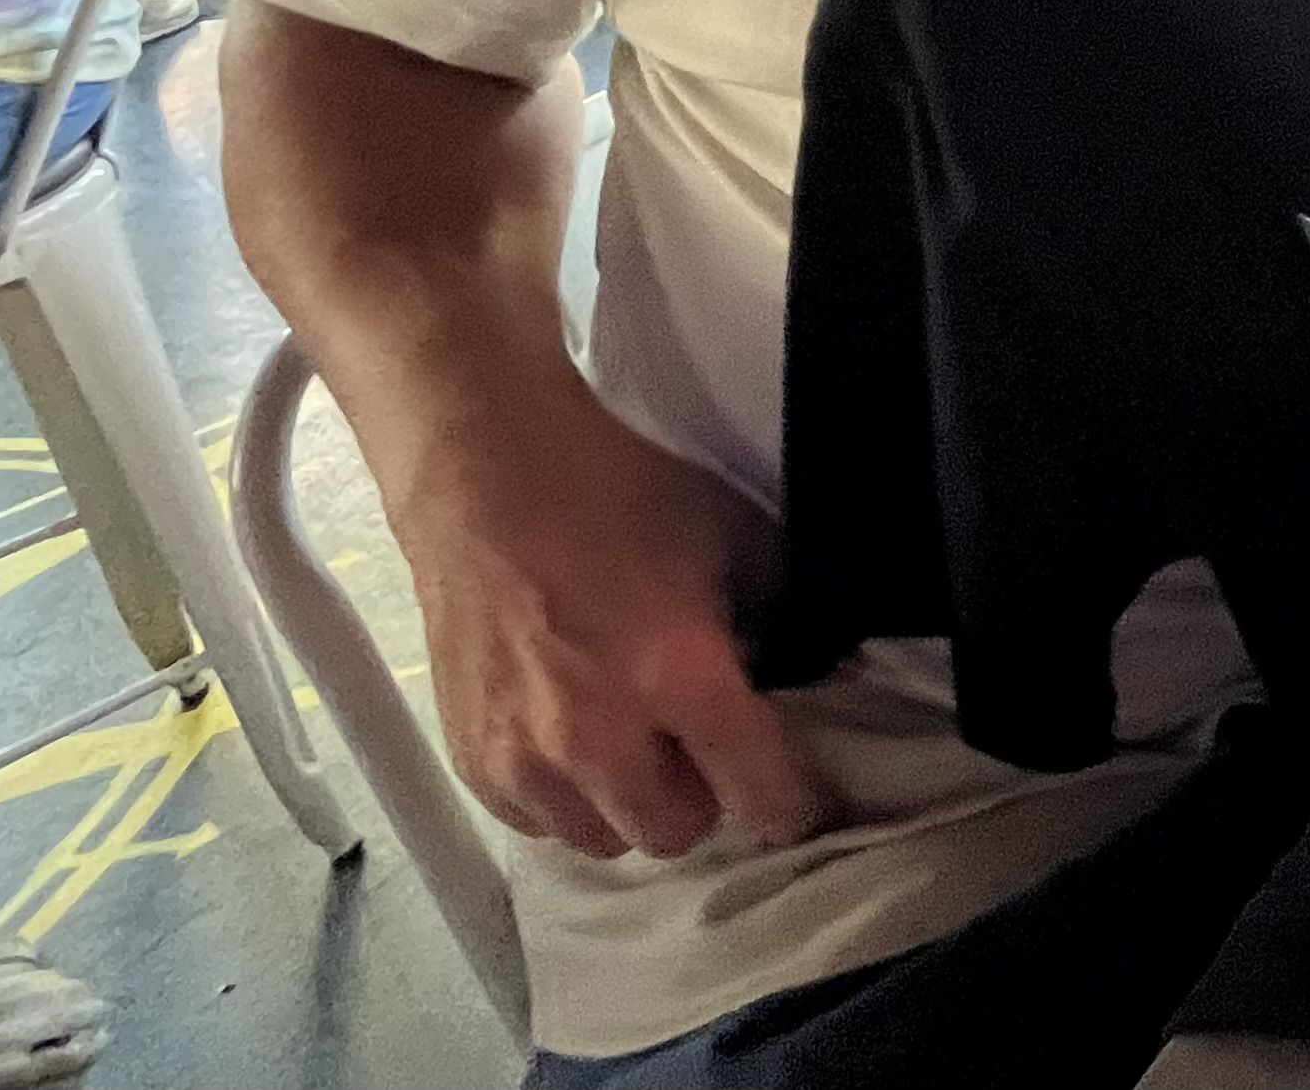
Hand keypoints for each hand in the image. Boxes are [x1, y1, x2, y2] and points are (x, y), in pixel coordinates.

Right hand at [396, 376, 825, 861]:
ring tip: (631, 743)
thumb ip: (787, 612)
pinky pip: (536, 823)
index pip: (757, 791)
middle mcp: (600, 736)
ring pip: (603, 837)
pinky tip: (569, 740)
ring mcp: (525, 756)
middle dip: (702, 795)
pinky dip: (563, 798)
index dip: (791, 803)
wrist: (488, 472)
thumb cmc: (620, 492)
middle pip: (676, 831)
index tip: (801, 802)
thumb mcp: (731, 536)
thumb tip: (836, 671)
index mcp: (678, 674)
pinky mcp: (472, 760)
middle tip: (699, 745)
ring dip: (629, 803)